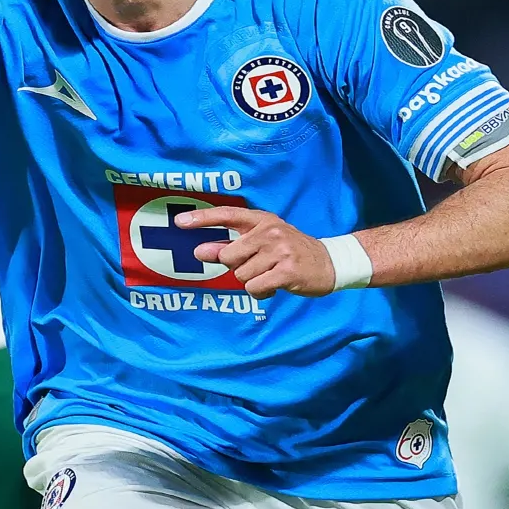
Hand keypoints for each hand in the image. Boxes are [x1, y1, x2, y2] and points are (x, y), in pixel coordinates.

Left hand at [179, 207, 334, 298]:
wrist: (329, 263)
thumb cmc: (289, 253)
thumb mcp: (261, 243)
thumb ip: (231, 246)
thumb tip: (199, 251)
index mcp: (262, 220)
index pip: (227, 215)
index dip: (202, 219)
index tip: (179, 222)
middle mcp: (270, 231)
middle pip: (230, 256)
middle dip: (238, 267)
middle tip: (260, 266)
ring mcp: (280, 250)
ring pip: (242, 275)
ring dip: (253, 281)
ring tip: (271, 275)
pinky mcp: (287, 271)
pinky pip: (255, 288)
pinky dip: (261, 292)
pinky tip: (275, 285)